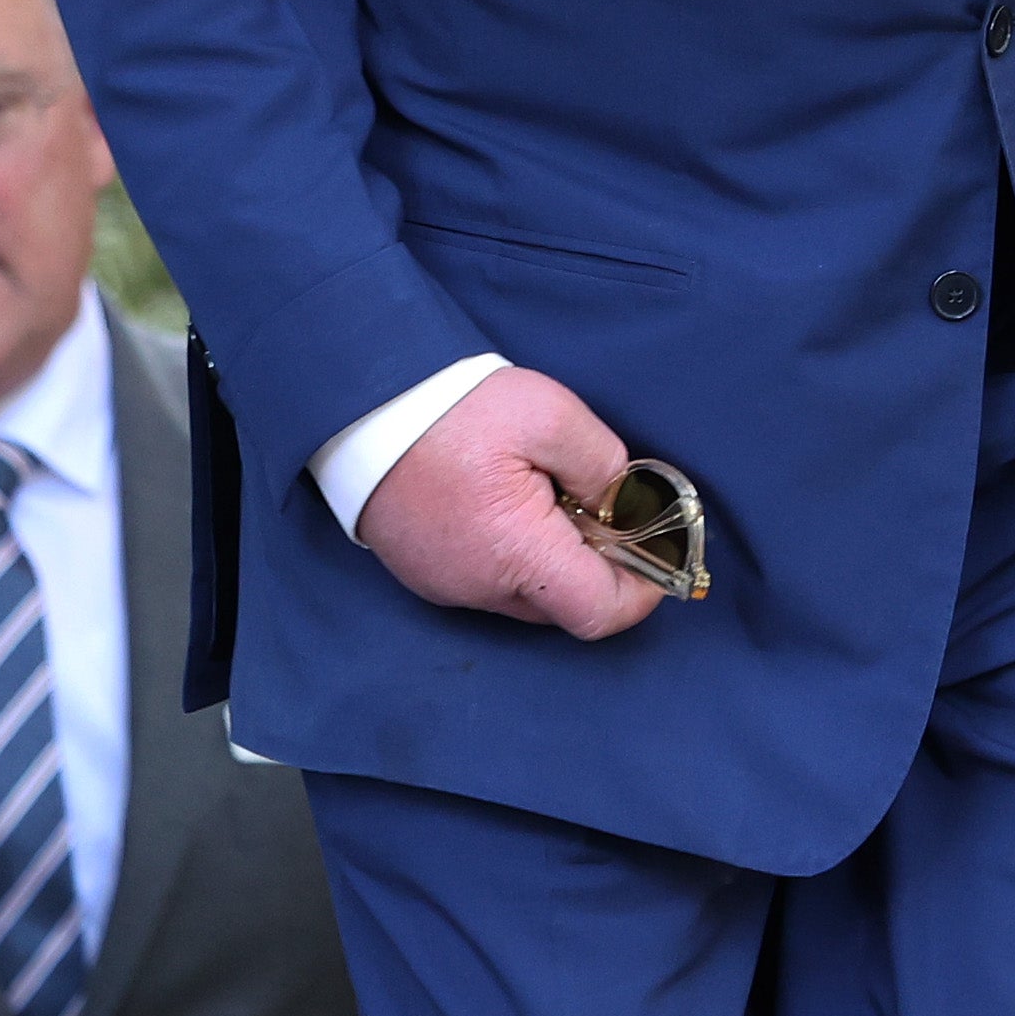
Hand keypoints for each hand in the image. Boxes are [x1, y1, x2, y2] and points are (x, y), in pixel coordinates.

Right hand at [356, 364, 667, 640]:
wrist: (359, 402)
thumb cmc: (452, 408)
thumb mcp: (549, 415)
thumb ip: (603, 463)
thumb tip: (627, 502)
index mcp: (518, 555)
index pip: (601, 613)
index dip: (642, 590)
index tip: (656, 549)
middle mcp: (480, 588)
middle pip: (565, 604)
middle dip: (597, 565)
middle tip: (599, 503)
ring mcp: (447, 585)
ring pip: (526, 592)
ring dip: (551, 556)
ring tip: (546, 491)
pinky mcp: (424, 572)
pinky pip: (487, 578)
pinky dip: (512, 551)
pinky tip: (505, 498)